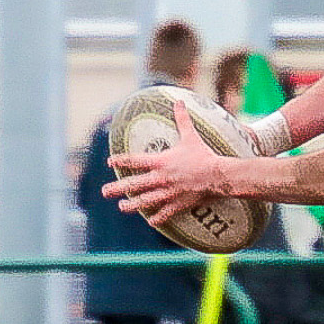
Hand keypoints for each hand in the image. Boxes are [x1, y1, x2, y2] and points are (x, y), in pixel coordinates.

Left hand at [104, 101, 229, 227]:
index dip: (120, 161)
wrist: (218, 175)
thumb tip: (179, 101)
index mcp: (160, 162)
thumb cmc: (204, 155)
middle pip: (134, 184)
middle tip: (105, 192)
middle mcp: (161, 178)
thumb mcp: (191, 136)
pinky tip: (150, 221)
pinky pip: (165, 213)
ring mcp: (169, 192)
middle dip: (117, 188)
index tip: (111, 163)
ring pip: (145, 201)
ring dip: (131, 205)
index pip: (134, 160)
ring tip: (122, 207)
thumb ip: (182, 119)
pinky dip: (157, 218)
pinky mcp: (179, 203)